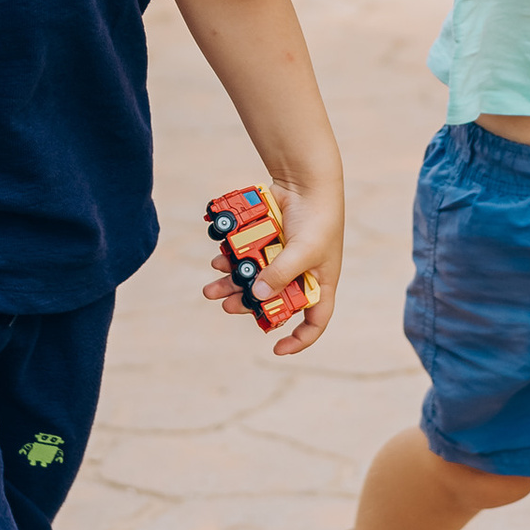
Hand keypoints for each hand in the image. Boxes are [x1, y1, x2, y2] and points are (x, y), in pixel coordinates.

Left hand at [202, 179, 342, 356]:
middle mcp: (299, 275)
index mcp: (319, 283)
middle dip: (248, 305)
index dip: (299, 339)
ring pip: (253, 280)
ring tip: (210, 288)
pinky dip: (231, 261)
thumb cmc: (318, 218)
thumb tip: (257, 296)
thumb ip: (282, 274)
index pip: (314, 321)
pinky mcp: (266, 243)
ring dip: (231, 285)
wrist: (305, 180)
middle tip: (227, 305)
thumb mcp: (304, 251)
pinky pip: (246, 258)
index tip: (277, 349)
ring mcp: (280, 258)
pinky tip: (218, 260)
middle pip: (273, 301)